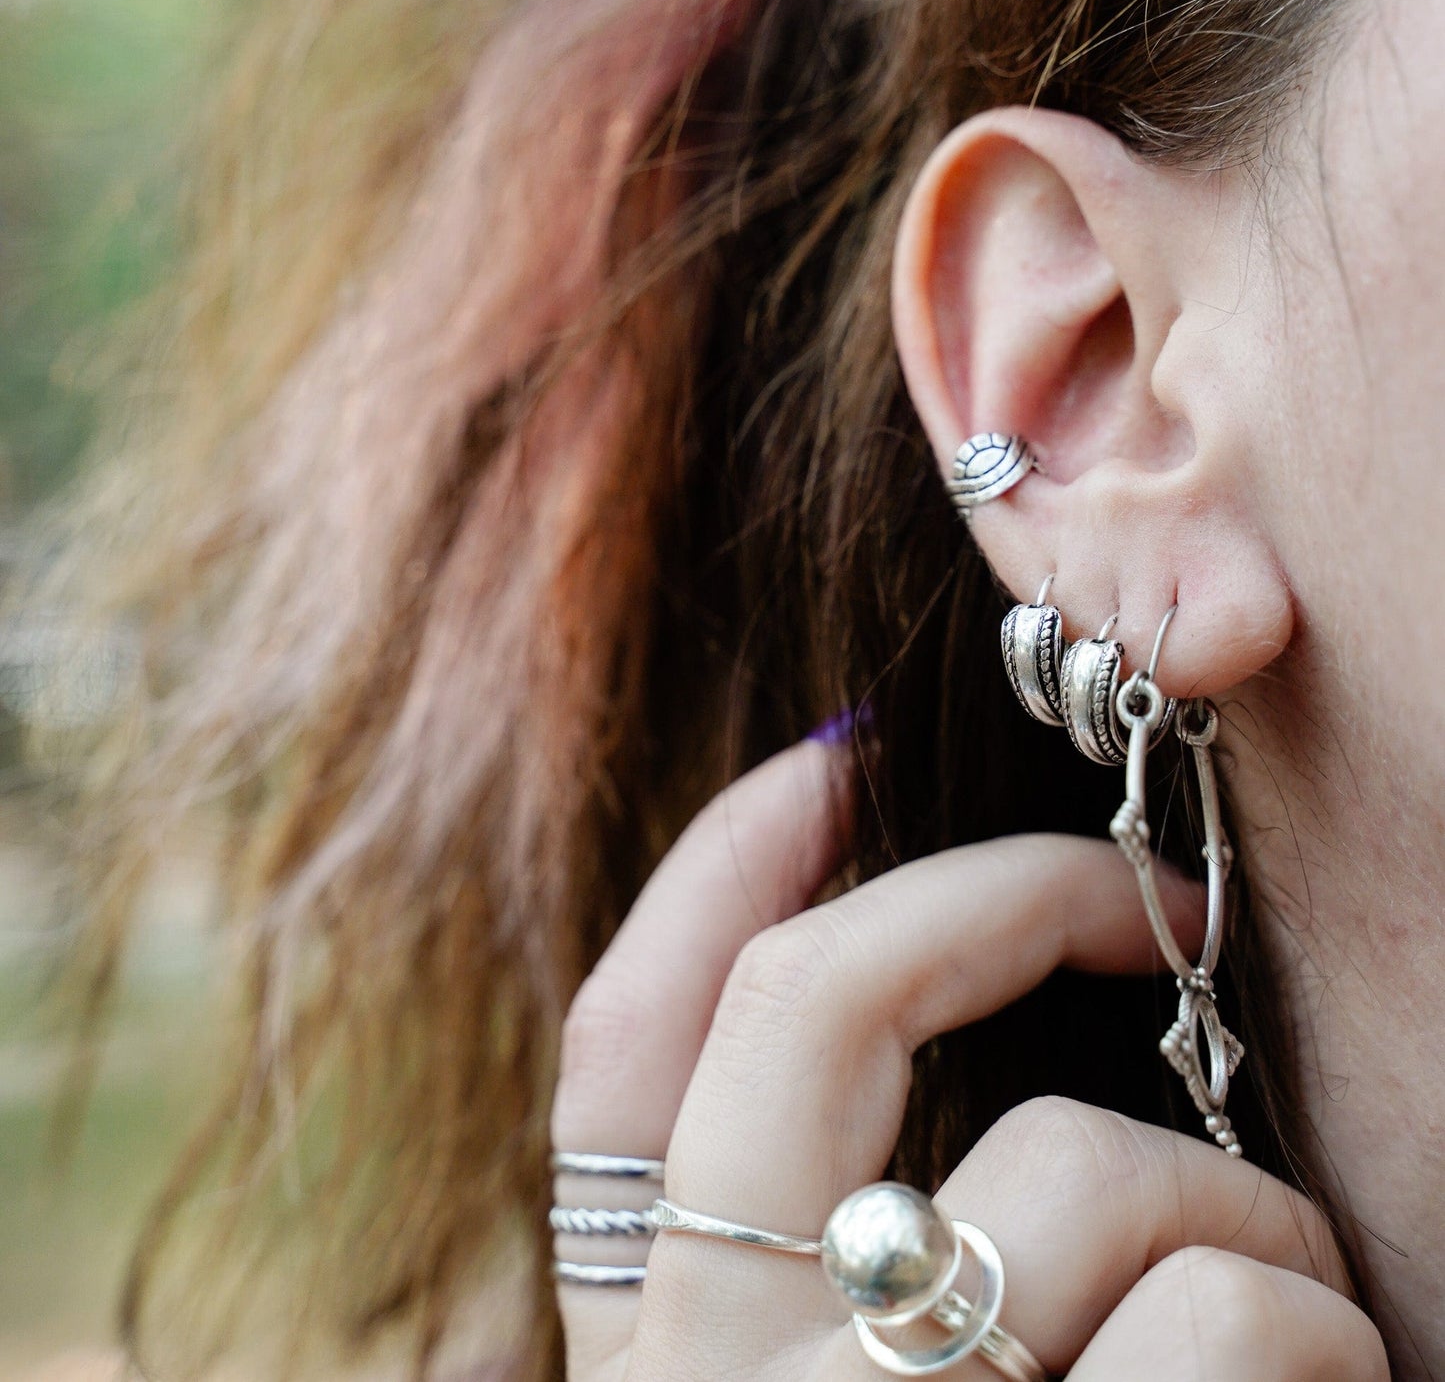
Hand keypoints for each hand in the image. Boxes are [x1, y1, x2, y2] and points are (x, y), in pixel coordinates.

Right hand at [550, 737, 1386, 1379]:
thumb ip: (849, 1252)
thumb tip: (957, 1041)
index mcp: (658, 1362)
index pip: (619, 1057)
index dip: (713, 874)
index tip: (833, 756)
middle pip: (815, 1009)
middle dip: (1002, 892)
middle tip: (1147, 895)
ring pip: (1082, 1174)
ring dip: (1242, 1217)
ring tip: (1294, 1329)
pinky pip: (1231, 1330)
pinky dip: (1314, 1340)